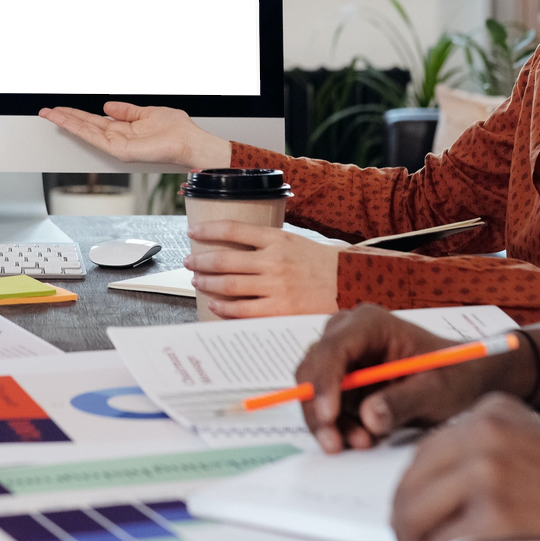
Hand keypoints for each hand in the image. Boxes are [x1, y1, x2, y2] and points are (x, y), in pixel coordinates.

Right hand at [38, 102, 232, 169]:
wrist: (189, 141)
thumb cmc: (176, 130)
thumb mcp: (147, 112)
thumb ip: (126, 111)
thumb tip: (109, 106)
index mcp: (123, 129)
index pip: (93, 121)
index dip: (76, 114)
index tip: (61, 108)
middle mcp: (117, 138)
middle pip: (84, 126)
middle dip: (64, 118)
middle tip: (46, 111)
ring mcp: (117, 145)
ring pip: (85, 131)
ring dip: (66, 122)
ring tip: (49, 114)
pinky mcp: (119, 150)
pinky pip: (94, 137)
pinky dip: (79, 129)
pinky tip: (67, 121)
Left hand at [183, 220, 339, 317]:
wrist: (350, 286)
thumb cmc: (321, 264)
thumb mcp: (295, 242)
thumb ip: (268, 243)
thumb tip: (234, 245)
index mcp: (278, 240)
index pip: (234, 230)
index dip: (208, 230)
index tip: (193, 232)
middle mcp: (274, 262)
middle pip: (224, 260)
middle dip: (201, 261)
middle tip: (188, 261)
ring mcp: (276, 287)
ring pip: (229, 285)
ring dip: (207, 283)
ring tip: (197, 281)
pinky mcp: (279, 310)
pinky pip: (242, 310)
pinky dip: (224, 308)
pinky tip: (215, 305)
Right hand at [295, 304, 533, 450]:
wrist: (464, 381)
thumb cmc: (455, 375)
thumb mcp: (437, 390)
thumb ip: (404, 401)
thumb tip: (369, 417)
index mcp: (370, 324)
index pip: (332, 349)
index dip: (324, 382)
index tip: (329, 415)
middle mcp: (348, 336)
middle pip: (312, 370)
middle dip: (320, 409)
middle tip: (334, 443)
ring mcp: (343, 360)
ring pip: (314, 393)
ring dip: (331, 423)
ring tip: (364, 443)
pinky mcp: (343, 383)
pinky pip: (327, 408)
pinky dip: (339, 427)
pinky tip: (364, 438)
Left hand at [391, 394, 539, 540]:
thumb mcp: (530, 442)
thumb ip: (482, 449)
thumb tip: (434, 484)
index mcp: (489, 412)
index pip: (424, 452)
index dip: (413, 490)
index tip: (413, 511)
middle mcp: (484, 433)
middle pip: (411, 482)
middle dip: (404, 520)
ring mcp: (488, 471)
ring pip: (414, 514)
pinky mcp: (496, 514)